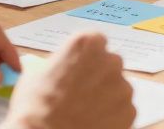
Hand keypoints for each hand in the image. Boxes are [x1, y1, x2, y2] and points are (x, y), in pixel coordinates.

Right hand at [2, 33, 135, 128]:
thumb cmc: (35, 107)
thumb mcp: (33, 75)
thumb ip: (52, 64)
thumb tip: (50, 66)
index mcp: (87, 43)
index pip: (95, 42)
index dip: (86, 57)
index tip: (76, 69)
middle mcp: (111, 60)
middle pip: (109, 63)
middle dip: (98, 75)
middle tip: (79, 92)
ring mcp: (123, 87)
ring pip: (117, 88)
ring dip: (106, 96)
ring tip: (84, 111)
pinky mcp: (130, 111)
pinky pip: (122, 109)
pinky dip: (112, 116)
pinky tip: (93, 122)